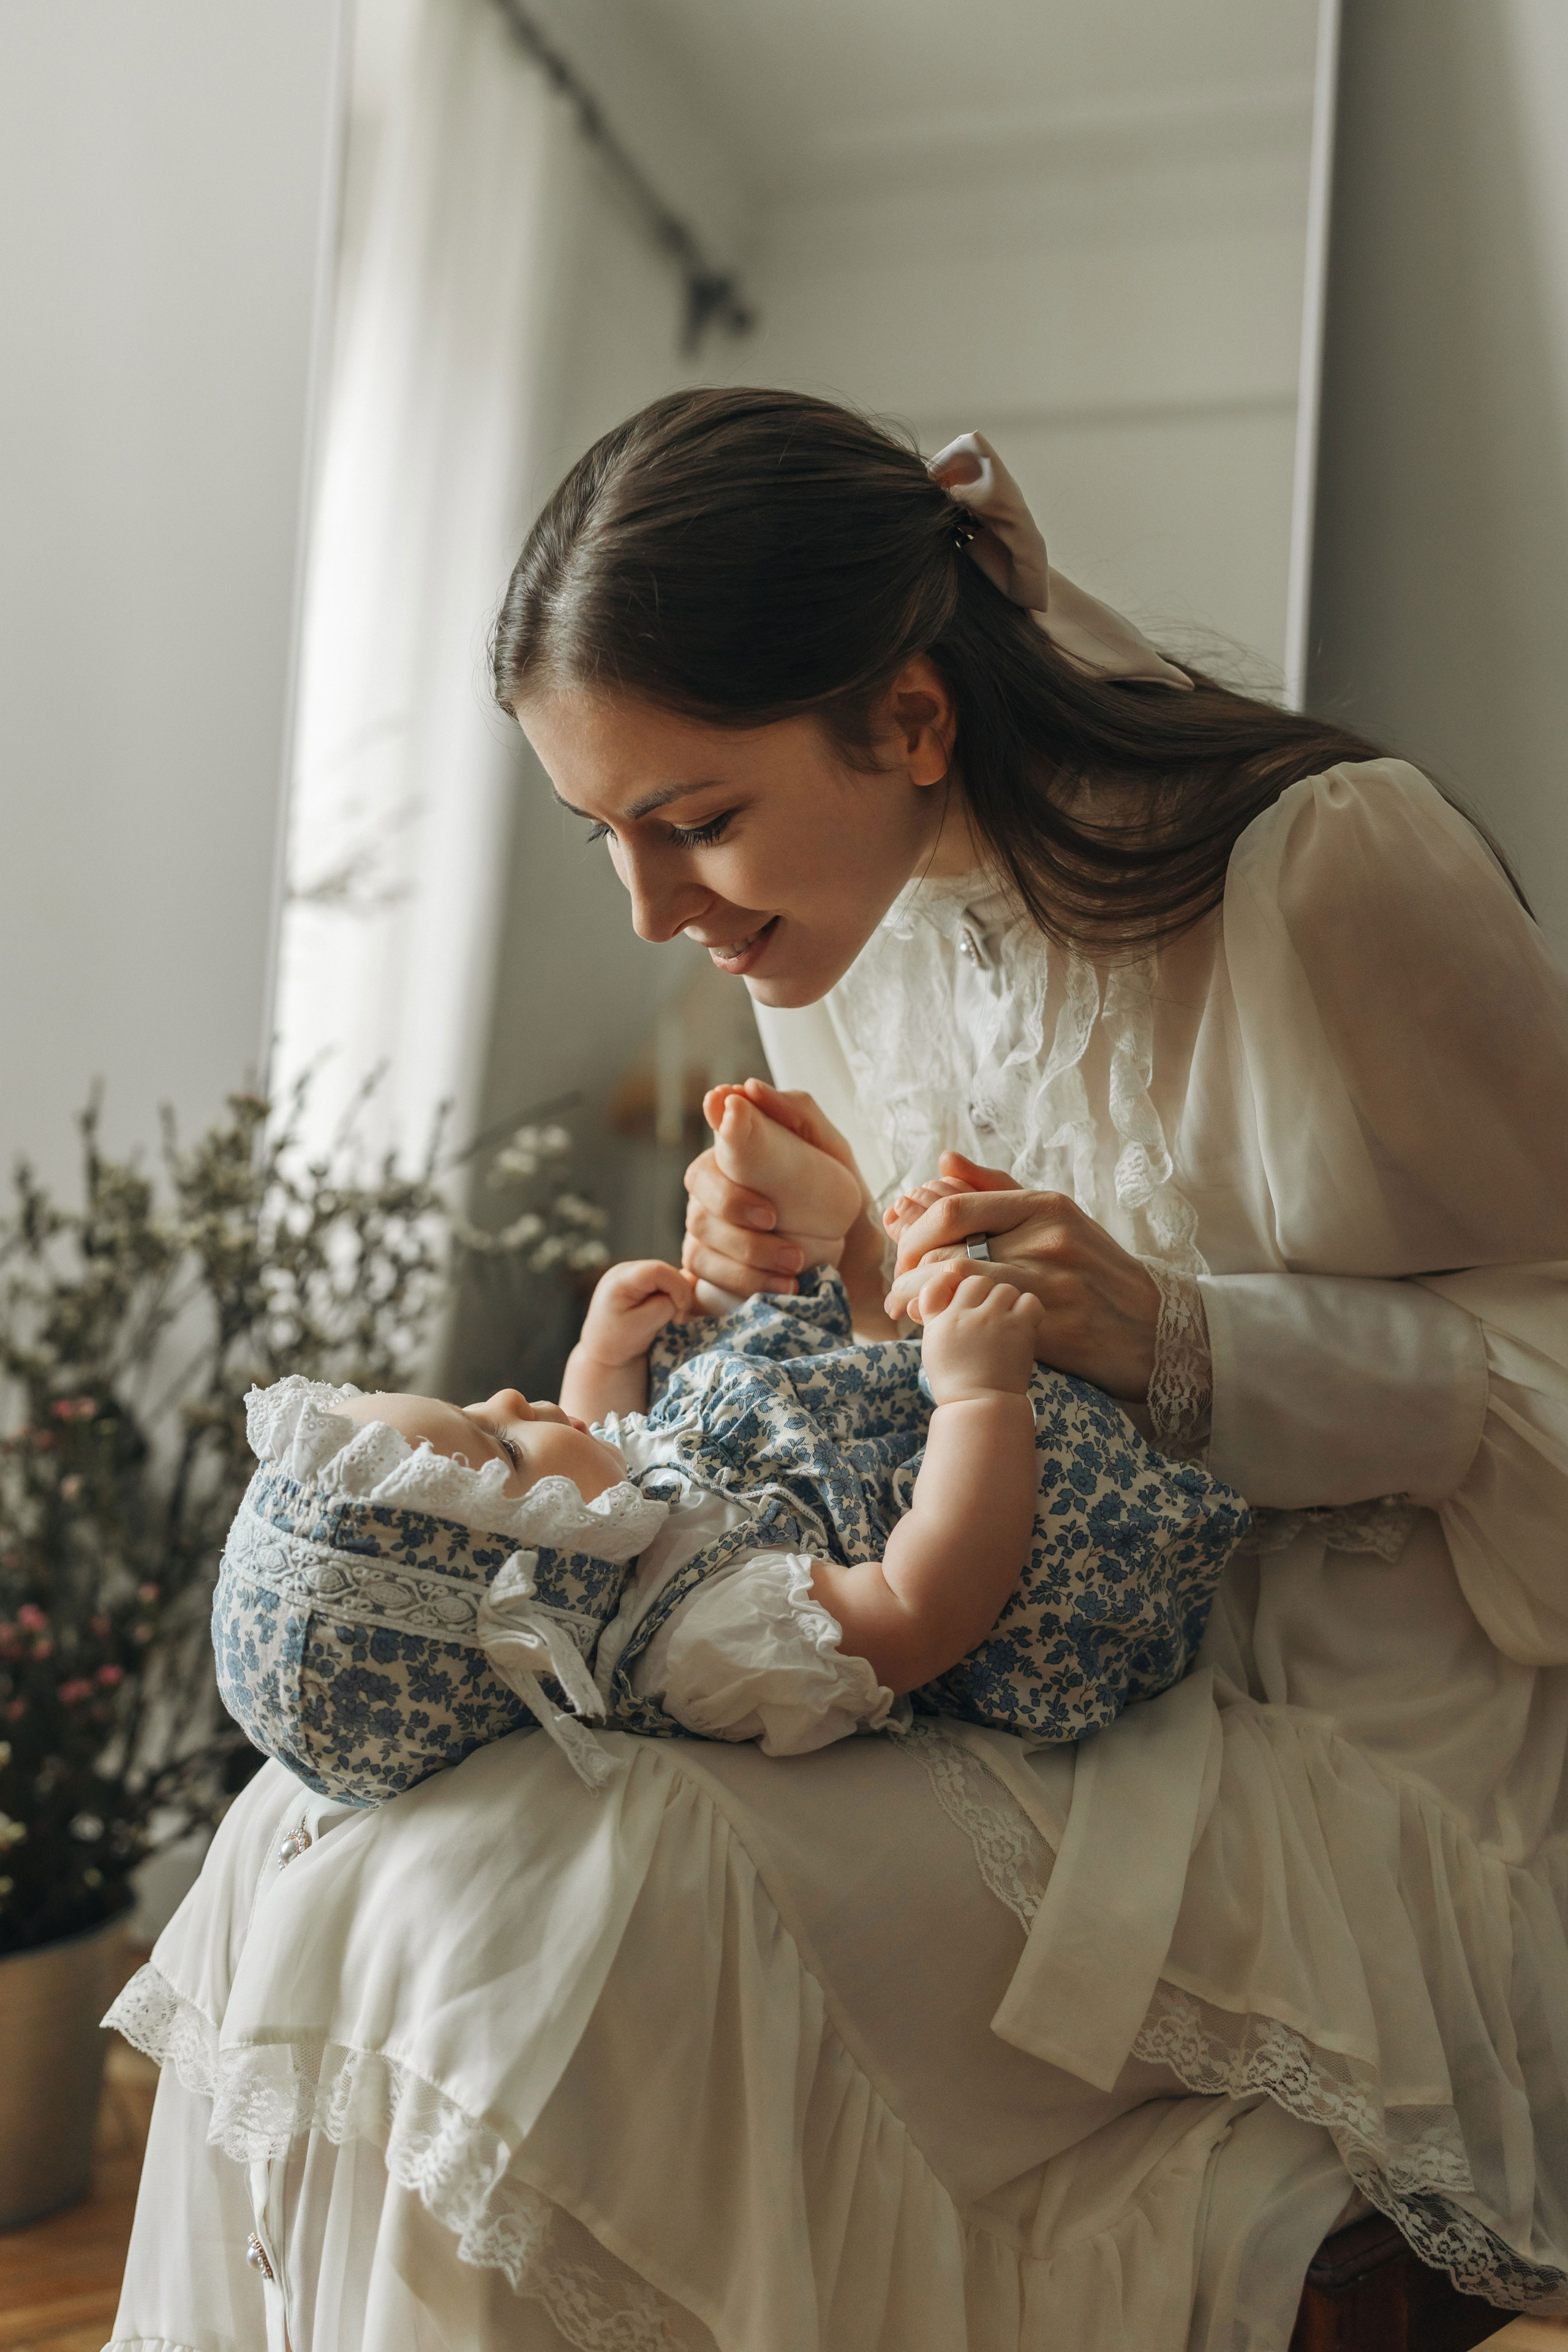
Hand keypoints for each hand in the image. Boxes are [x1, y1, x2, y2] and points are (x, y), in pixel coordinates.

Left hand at [576, 1259, 695, 1367]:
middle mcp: (624, 1270)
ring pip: (667, 1276)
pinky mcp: (637, 1281)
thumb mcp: (643, 1327)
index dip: (677, 1287)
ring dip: (675, 1296)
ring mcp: (630, 1273)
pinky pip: (662, 1282)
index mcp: (619, 1280)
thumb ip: (665, 1306)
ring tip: (671, 1318)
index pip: (658, 1270)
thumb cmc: (618, 1342)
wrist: (601, 1351)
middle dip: (678, 1293)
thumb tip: (682, 1293)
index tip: (681, 1312)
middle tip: (678, 1320)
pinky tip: (665, 1312)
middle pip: (665, 1271)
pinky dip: (669, 1296)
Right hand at [683, 1079, 875, 1301]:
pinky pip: (706, 1271)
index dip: (722, 1127)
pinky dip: (744, 1280)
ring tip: (795, 1261)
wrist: (854, 1264)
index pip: (718, 1127)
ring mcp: (708, 1225)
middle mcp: (717, 1183)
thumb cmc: (837, 1199)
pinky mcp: (708, 1266)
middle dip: (732, 1203)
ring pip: (702, 1231)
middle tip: (773, 1219)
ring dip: (747, 1250)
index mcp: (743, 1149)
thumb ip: (797, 1114)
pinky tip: (783, 1286)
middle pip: (700, 1181)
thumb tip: (746, 1089)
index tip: (735, 1121)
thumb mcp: (832, 1152)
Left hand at [884, 1153, 1159, 1399]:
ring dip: (917, 1294)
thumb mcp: (1058, 1219)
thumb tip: (943, 1159)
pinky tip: (935, 1325)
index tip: (903, 1247)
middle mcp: (1048, 1237)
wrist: (1157, 1329)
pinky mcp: (1056, 1325)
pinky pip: (985, 1317)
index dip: (914, 1228)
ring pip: (959, 1277)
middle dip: (908, 1265)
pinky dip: (950, 1318)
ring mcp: (1052, 1281)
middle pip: (949, 1241)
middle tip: (896, 1287)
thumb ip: (997, 1189)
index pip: (954, 1206)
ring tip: (903, 1308)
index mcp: (1045, 1205)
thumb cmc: (1097, 1272)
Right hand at [917, 1273, 1043, 1403]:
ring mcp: (993, 1319)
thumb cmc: (956, 1381)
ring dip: (1006, 1303)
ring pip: (1004, 1289)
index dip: (951, 1283)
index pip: (941, 1281)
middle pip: (977, 1282)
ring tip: (1006, 1322)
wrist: (981, 1406)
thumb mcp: (934, 1347)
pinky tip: (1023, 1323)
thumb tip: (943, 1294)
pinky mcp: (1019, 1327)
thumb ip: (936, 1318)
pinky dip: (1028, 1309)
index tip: (959, 1295)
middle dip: (983, 1295)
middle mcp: (965, 1315)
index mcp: (941, 1321)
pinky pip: (1029, 1300)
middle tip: (987, 1315)